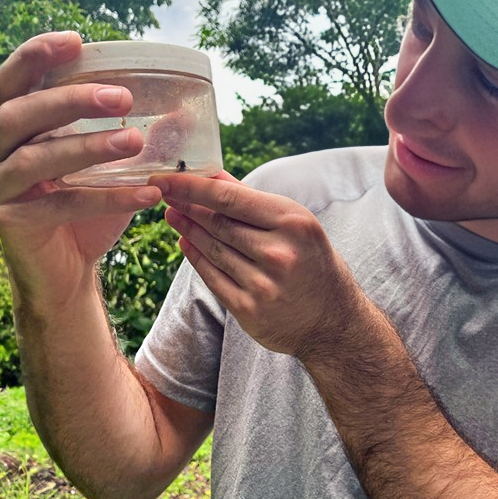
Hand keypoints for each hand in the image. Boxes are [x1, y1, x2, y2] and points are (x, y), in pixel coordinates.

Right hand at [0, 32, 161, 306]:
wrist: (68, 272)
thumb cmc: (87, 211)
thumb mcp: (112, 169)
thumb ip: (134, 138)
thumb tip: (184, 113)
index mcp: (15, 130)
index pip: (12, 83)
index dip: (36, 56)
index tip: (76, 41)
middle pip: (21, 113)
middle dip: (71, 100)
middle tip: (122, 98)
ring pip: (36, 159)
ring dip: (88, 146)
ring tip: (135, 141)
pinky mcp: (13, 222)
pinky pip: (60, 205)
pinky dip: (106, 198)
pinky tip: (146, 195)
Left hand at [152, 172, 359, 356]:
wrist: (332, 322)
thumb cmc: (314, 264)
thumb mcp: (298, 226)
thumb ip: (254, 202)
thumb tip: (213, 176)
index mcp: (294, 224)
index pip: (230, 198)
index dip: (191, 186)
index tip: (165, 177)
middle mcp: (279, 254)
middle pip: (217, 223)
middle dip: (186, 205)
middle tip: (164, 192)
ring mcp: (263, 285)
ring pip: (212, 249)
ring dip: (187, 229)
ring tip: (173, 214)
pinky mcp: (249, 310)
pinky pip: (212, 277)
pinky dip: (195, 257)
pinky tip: (186, 242)